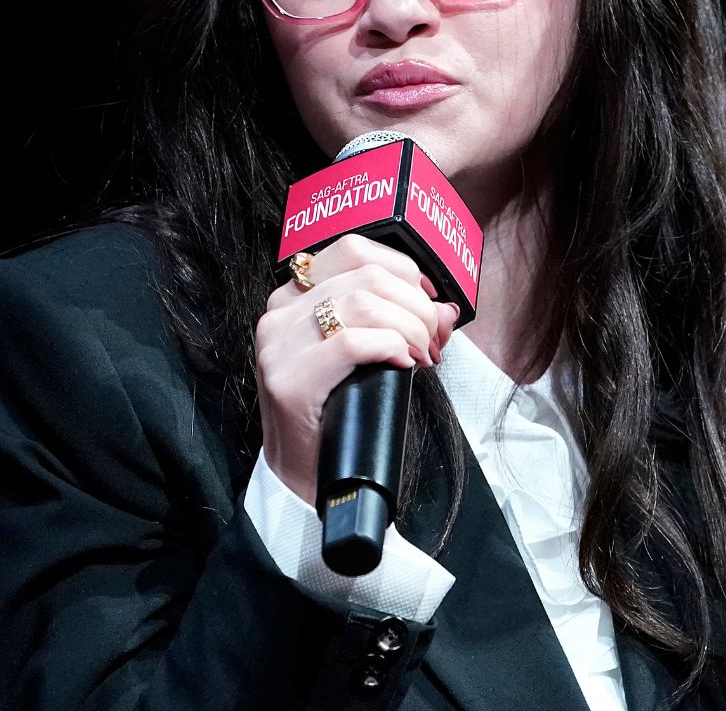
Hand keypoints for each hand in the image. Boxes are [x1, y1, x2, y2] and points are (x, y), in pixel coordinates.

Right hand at [255, 234, 459, 506]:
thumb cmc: (335, 412)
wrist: (303, 475)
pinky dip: (390, 347)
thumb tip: (446, 308)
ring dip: (409, 327)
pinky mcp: (289, 380)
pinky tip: (403, 363)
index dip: (402, 267)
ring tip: (422, 355)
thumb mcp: (362, 355)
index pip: (353, 250)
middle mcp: (279, 312)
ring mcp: (279, 345)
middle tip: (434, 340)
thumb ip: (395, 322)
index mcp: (293, 297)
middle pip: (366, 277)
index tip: (428, 298)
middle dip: (416, 306)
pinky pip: (352, 343)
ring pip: (363, 303)